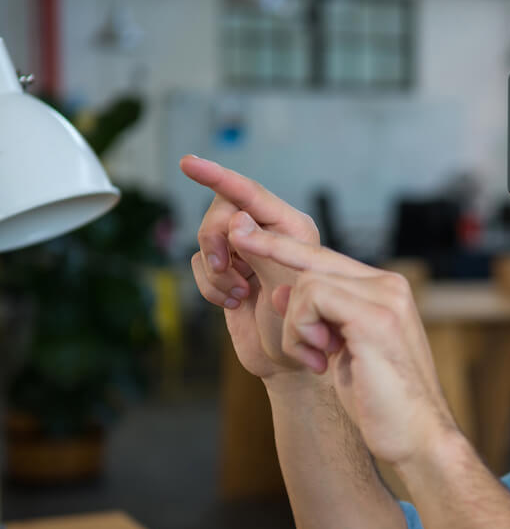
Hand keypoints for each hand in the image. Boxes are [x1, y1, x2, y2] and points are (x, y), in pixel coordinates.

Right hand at [181, 156, 319, 380]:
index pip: (250, 193)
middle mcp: (269, 233)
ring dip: (217, 271)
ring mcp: (246, 252)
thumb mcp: (287, 287)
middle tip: (230, 270)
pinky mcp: (228, 271)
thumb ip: (263, 249)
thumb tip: (235, 218)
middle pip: (220, 211)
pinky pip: (200, 263)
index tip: (188, 163)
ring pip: (207, 238)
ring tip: (241, 294)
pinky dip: (210, 286)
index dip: (218, 176)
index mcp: (293, 228)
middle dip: (215, 240)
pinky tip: (234, 303)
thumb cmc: (302, 330)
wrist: (289, 365)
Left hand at [226, 212, 457, 465]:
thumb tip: (279, 292)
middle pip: (313, 256)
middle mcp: (389, 286)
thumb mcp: (339, 354)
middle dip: (269, 249)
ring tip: (315, 359)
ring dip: (294, 327)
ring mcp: (385, 297)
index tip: (246, 233)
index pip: (326, 259)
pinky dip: (300, 332)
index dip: (284, 246)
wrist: (416, 438)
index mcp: (385, 291)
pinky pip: (311, 298)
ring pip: (306, 282)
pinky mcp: (375, 316)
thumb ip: (317, 320)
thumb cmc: (380, 404)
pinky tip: (320, 359)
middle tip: (235, 234)